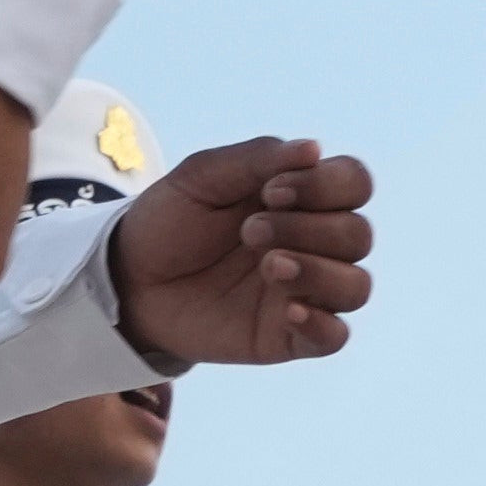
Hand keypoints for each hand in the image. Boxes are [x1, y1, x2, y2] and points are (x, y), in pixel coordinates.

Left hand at [109, 139, 378, 371]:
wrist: (127, 279)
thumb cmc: (168, 221)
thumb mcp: (202, 176)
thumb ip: (256, 159)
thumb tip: (315, 148)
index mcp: (301, 198)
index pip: (354, 183)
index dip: (326, 185)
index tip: (270, 191)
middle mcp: (313, 243)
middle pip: (357, 234)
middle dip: (308, 227)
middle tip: (248, 230)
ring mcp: (304, 291)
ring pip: (356, 286)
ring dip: (319, 271)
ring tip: (268, 266)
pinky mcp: (288, 335)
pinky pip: (335, 337)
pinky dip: (323, 323)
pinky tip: (291, 311)